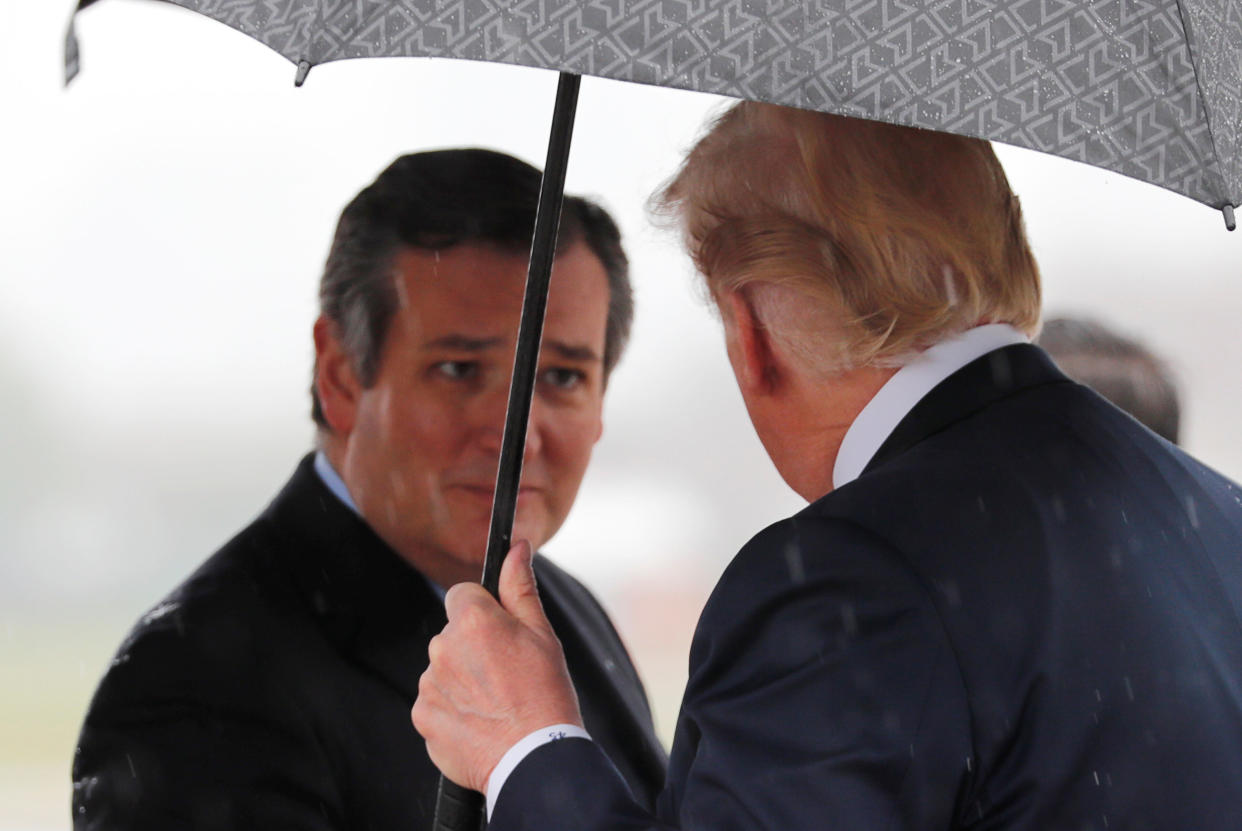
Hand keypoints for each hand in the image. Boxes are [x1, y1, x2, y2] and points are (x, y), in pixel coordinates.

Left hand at [412, 540, 582, 791]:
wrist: (534, 760)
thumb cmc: (546, 696)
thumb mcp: (543, 635)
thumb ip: (520, 587)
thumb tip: (516, 548)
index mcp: (473, 622)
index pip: (462, 594)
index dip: (484, 610)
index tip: (502, 633)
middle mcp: (442, 648)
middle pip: (453, 633)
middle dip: (474, 647)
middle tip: (507, 674)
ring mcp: (428, 685)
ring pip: (443, 668)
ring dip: (462, 679)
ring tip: (496, 704)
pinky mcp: (422, 718)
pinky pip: (435, 703)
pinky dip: (453, 711)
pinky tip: (481, 723)